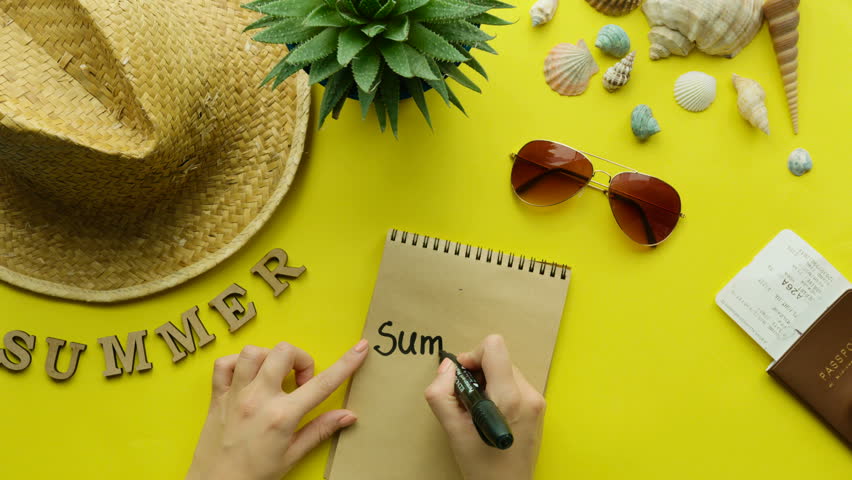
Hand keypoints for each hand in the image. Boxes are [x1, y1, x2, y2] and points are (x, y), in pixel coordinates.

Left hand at [186, 339, 368, 479]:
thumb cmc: (254, 475)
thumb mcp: (292, 456)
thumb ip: (320, 431)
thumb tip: (349, 416)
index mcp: (282, 416)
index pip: (322, 384)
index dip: (346, 363)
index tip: (361, 349)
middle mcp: (258, 399)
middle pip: (284, 352)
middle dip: (300, 359)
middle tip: (300, 381)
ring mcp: (235, 394)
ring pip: (253, 352)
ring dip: (268, 358)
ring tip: (273, 376)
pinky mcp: (217, 396)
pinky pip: (224, 363)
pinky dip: (236, 364)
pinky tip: (247, 378)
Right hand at [424, 335, 545, 479]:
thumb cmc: (482, 468)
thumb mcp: (453, 431)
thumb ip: (441, 393)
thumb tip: (447, 367)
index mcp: (509, 398)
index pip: (494, 346)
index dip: (472, 355)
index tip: (462, 376)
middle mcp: (528, 395)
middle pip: (499, 358)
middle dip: (478, 373)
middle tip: (467, 400)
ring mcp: (536, 401)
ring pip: (505, 370)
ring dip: (488, 383)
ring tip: (479, 411)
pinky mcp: (538, 407)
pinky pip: (514, 384)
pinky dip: (499, 392)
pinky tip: (491, 415)